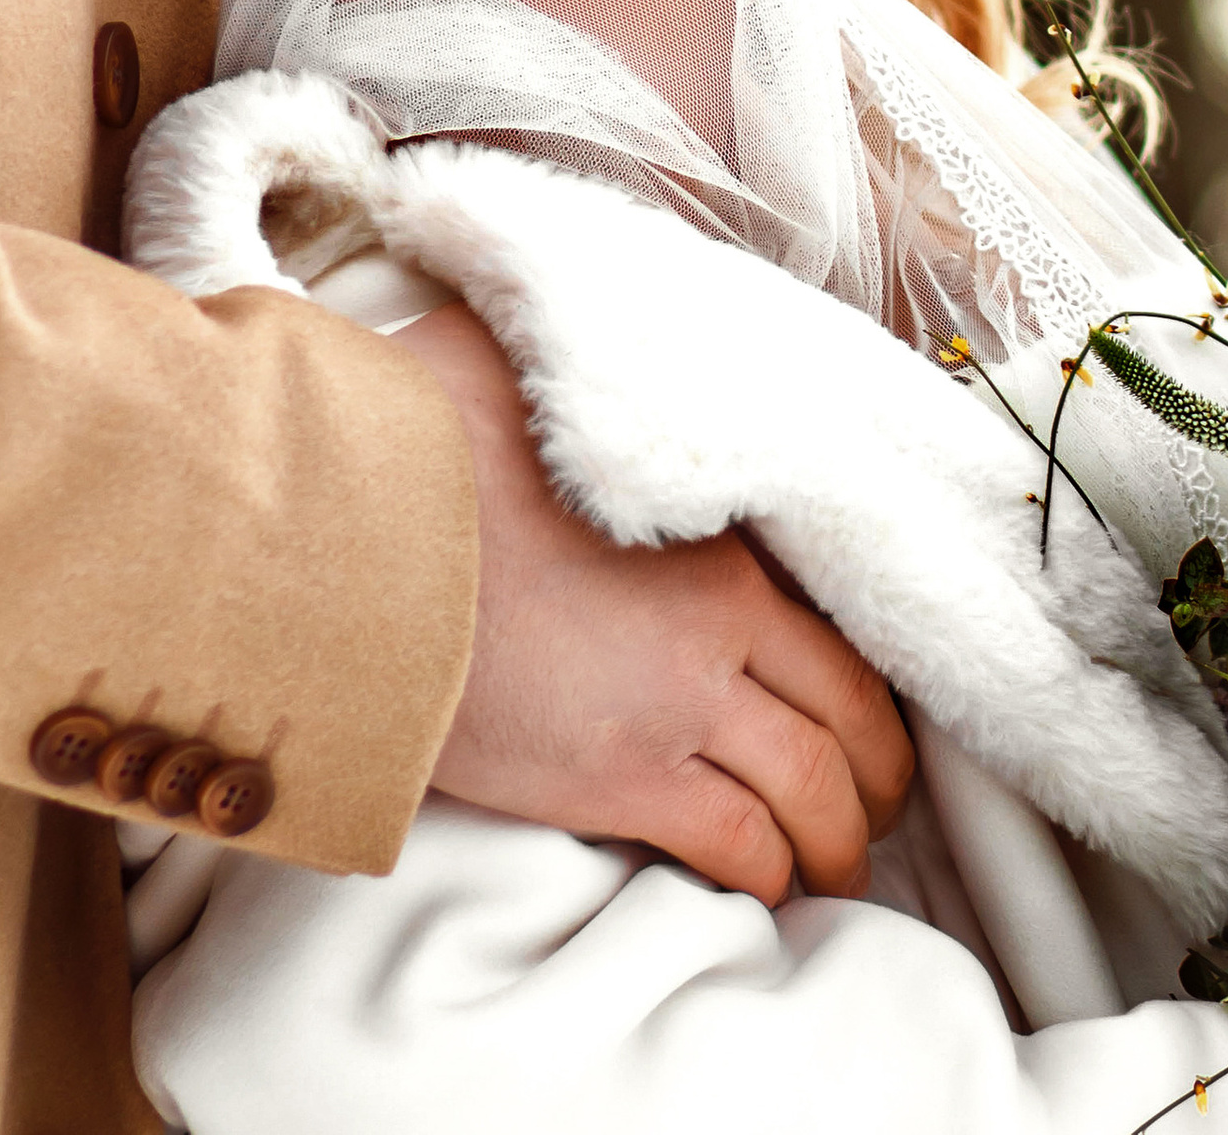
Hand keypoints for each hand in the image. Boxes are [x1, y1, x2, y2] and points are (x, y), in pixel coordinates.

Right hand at [397, 299, 912, 907]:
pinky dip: (768, 877)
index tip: (869, 706)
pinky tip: (765, 888)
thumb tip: (588, 339)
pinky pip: (734, 845)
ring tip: (835, 861)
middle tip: (877, 804)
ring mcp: (670, 706)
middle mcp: (716, 622)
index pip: (837, 619)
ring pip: (810, 793)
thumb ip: (591, 374)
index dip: (869, 676)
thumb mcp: (530, 369)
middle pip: (848, 716)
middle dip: (877, 773)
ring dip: (836, 839)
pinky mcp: (611, 778)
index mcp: (714, 532)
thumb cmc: (431, 437)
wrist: (350, 529)